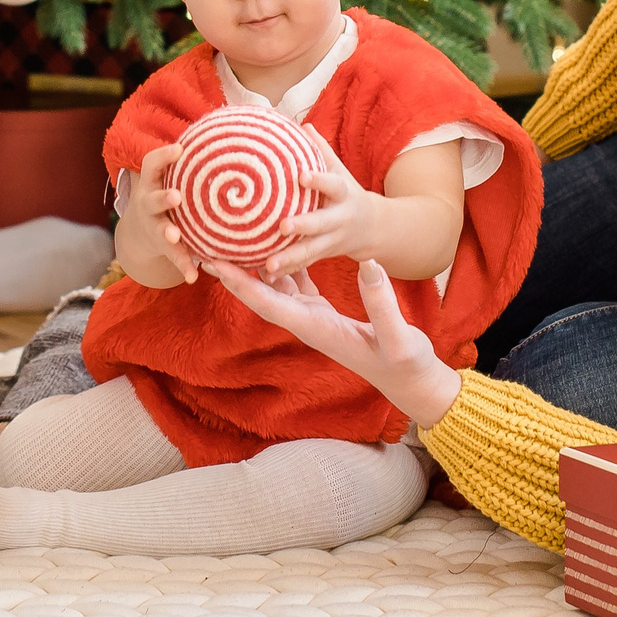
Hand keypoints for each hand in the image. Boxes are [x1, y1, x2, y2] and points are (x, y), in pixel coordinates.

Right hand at [120, 142, 197, 285]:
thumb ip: (195, 161)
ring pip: (159, 229)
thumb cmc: (169, 192)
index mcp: (153, 181)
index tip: (179, 149)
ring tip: (176, 236)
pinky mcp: (162, 246)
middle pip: (152, 199)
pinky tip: (192, 275)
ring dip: (168, 233)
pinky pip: (173, 257)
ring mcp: (153, 226)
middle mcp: (149, 203)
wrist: (141, 231)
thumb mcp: (173, 176)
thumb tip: (232, 128)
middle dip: (163, 198)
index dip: (164, 156)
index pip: (152, 164)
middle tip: (175, 197)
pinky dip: (183, 265)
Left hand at [203, 256, 462, 427]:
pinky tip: (274, 241)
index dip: (240, 284)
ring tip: (229, 236)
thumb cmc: (405, 363)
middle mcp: (305, 322)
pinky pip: (294, 282)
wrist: (411, 380)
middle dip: (232, 272)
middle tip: (205, 244)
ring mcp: (312, 317)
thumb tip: (367, 265)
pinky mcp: (322, 311)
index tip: (214, 263)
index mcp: (315, 328)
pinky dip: (281, 263)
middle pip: (259, 294)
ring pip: (273, 287)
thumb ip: (383, 305)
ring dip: (251, 265)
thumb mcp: (399, 337)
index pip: (268, 304)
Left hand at [262, 131, 387, 277]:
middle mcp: (339, 219)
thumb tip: (301, 123)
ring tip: (269, 264)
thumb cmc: (346, 192)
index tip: (302, 176)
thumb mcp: (339, 171)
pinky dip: (287, 271)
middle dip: (303, 225)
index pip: (332, 184)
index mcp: (343, 194)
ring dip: (290, 258)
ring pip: (311, 251)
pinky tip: (265, 275)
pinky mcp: (323, 256)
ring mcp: (332, 241)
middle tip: (282, 226)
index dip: (319, 180)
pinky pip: (303, 264)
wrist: (374, 228)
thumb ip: (321, 151)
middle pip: (321, 223)